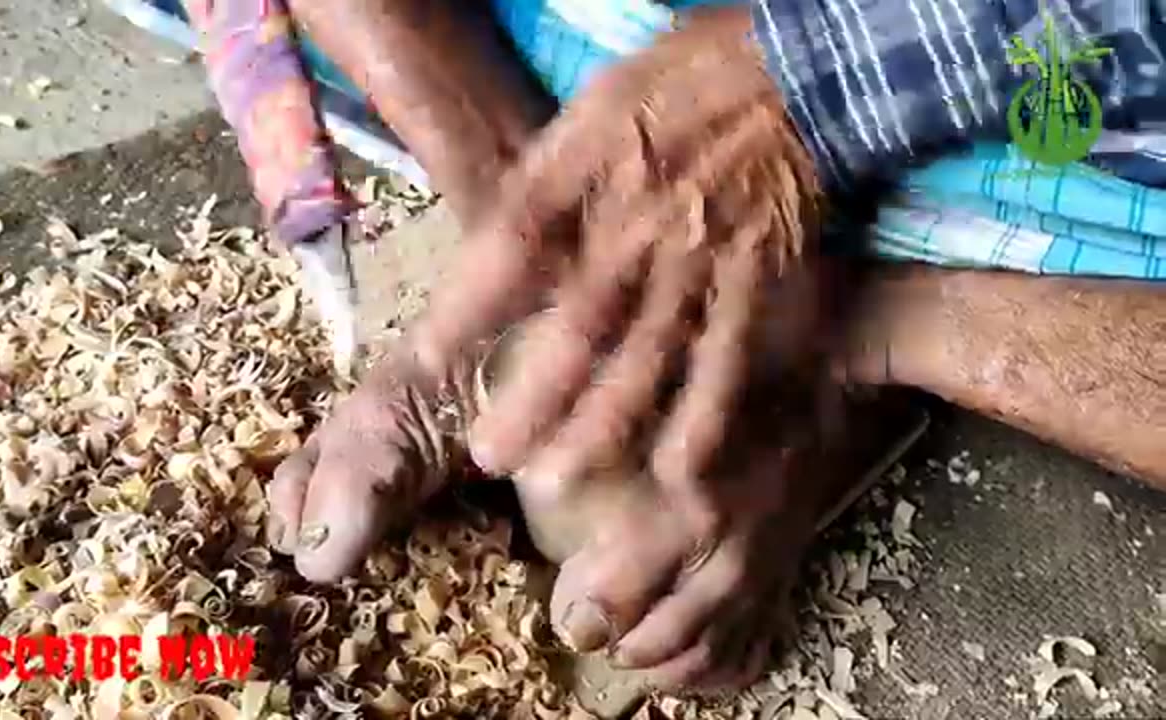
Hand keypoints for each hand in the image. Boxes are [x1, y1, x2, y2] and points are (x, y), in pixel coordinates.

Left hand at [451, 6, 825, 524]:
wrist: (794, 73)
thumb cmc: (684, 85)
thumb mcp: (592, 106)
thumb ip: (544, 177)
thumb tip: (496, 248)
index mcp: (594, 174)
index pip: (513, 245)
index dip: (466, 305)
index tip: (429, 357)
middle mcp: (640, 228)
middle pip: (578, 322)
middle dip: (531, 395)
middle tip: (489, 455)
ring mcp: (700, 262)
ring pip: (647, 354)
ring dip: (601, 425)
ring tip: (556, 481)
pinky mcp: (756, 283)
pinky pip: (730, 358)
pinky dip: (706, 417)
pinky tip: (677, 470)